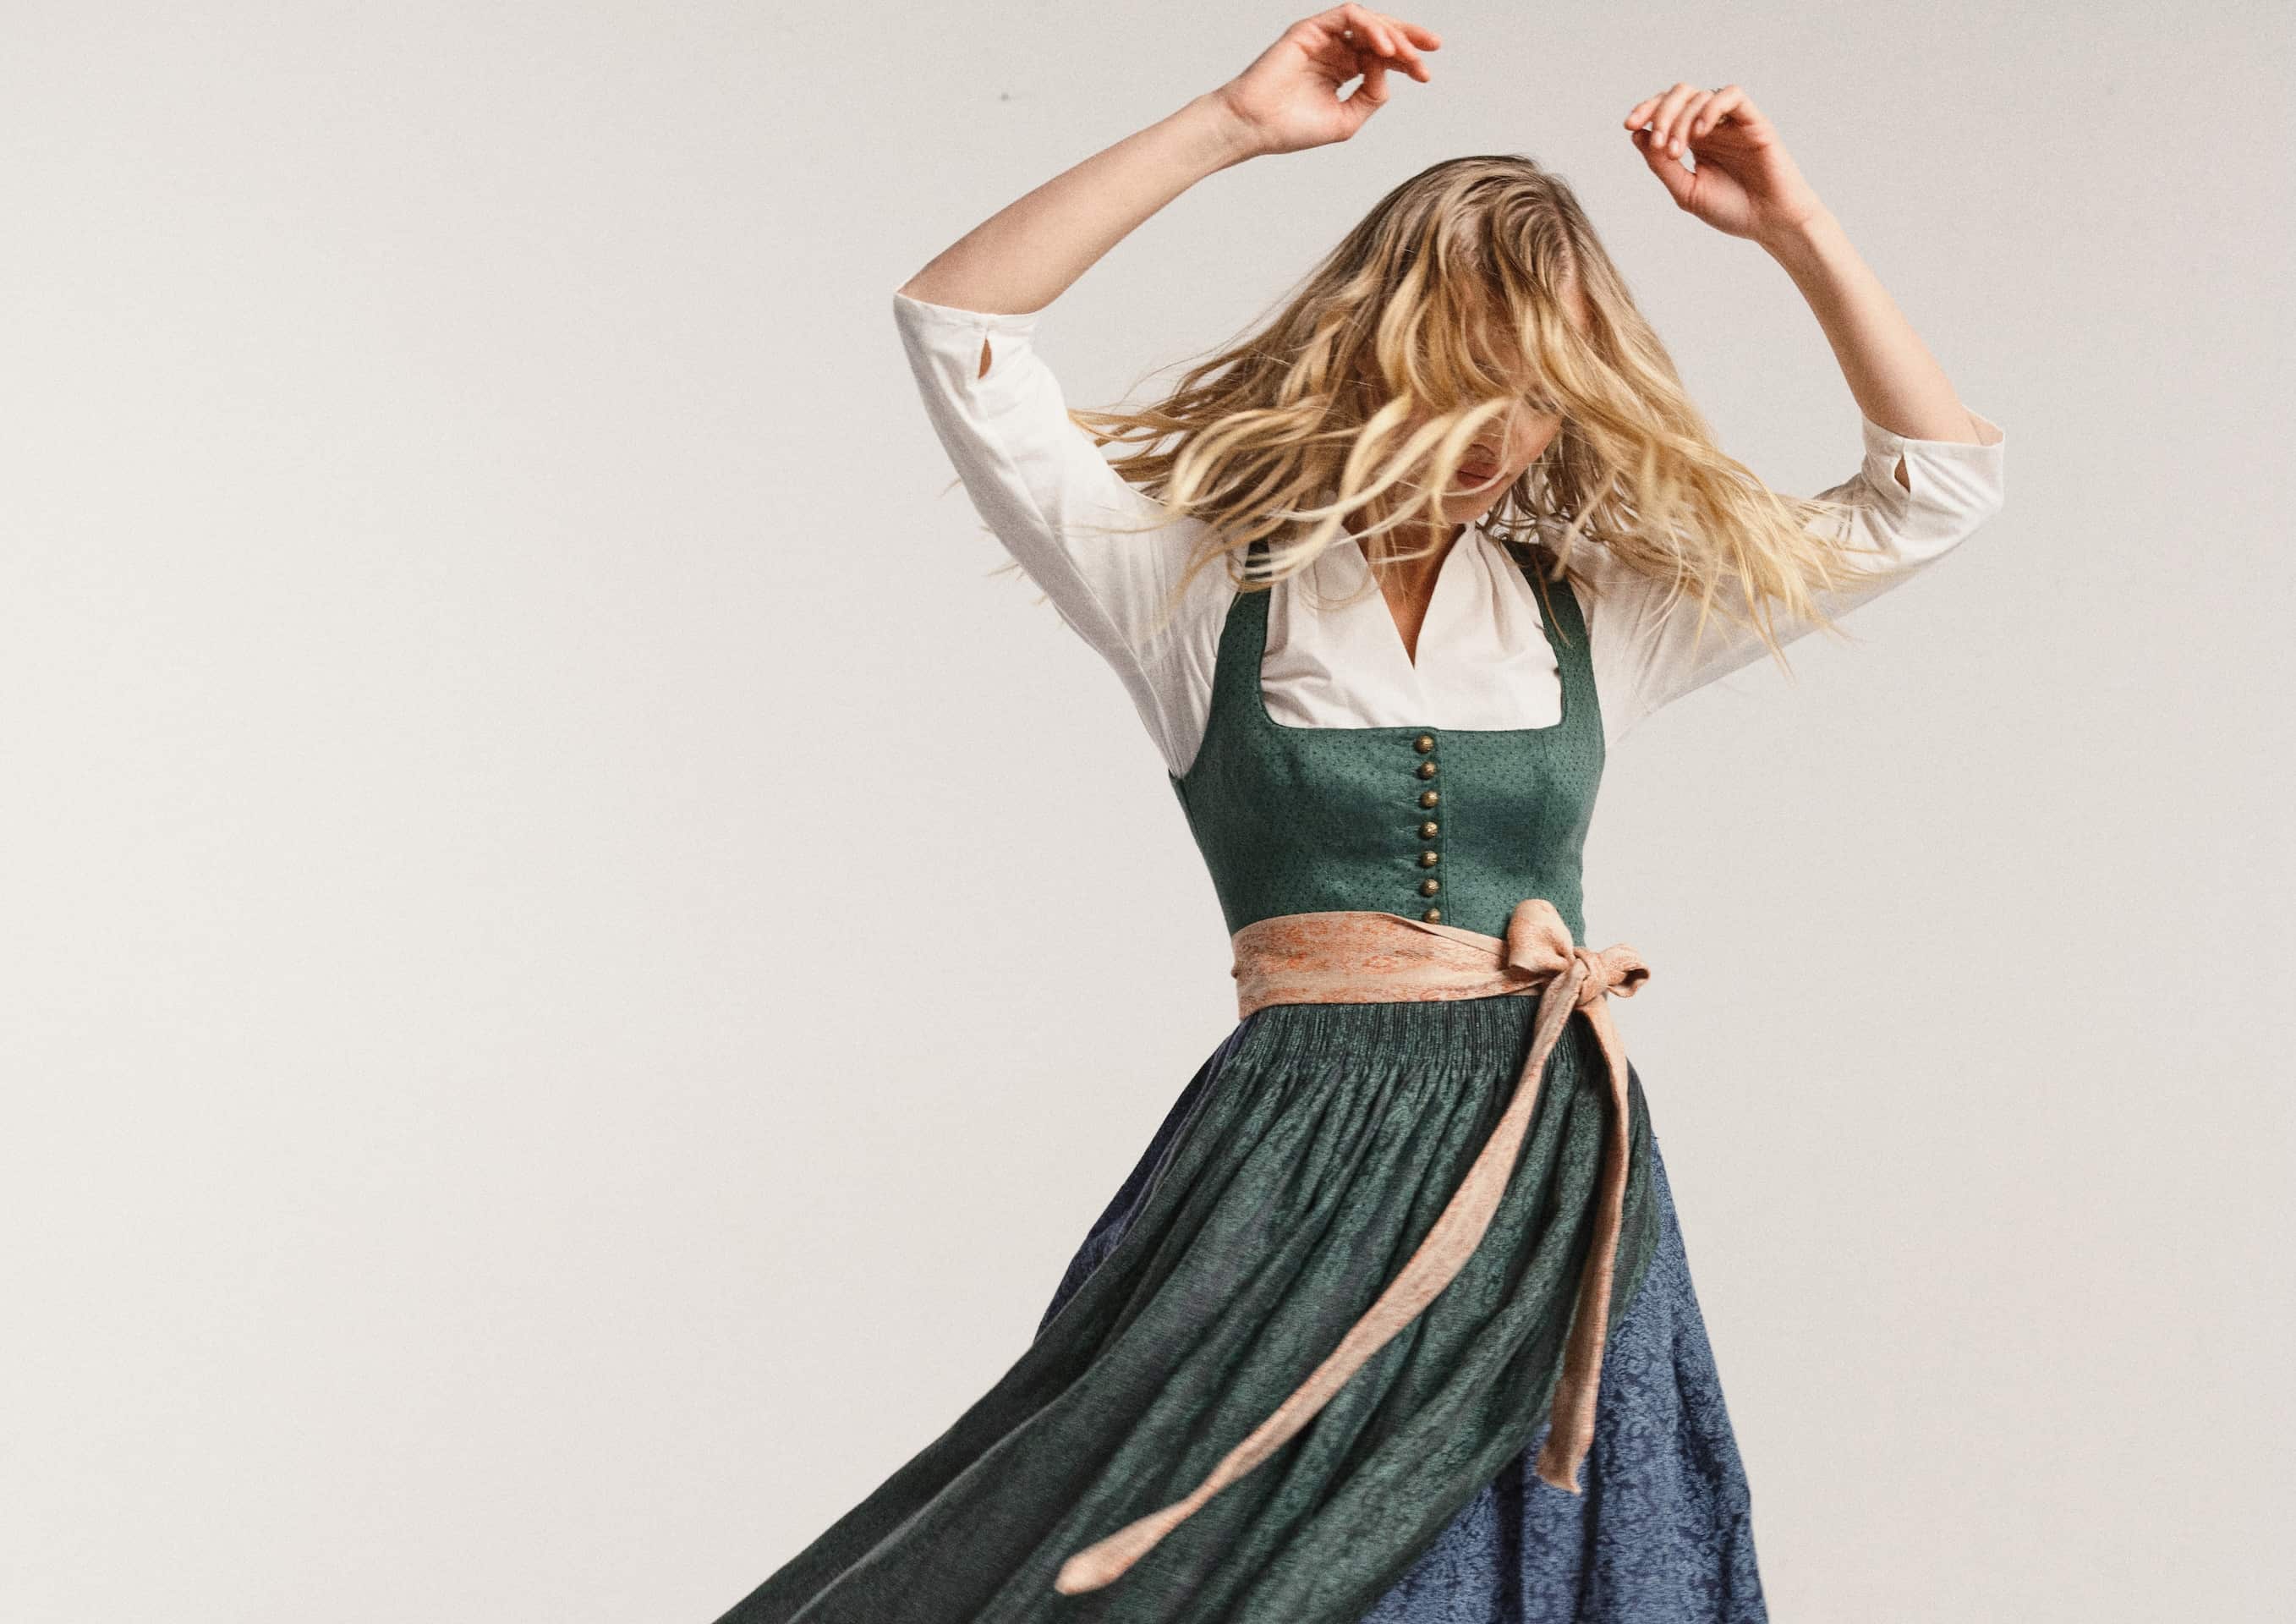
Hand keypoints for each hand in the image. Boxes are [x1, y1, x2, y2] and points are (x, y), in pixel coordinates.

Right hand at [1214, 5, 1439, 156]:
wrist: (1255, 127)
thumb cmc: (1292, 129)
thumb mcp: (1346, 120)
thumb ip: (1372, 96)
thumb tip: (1389, 70)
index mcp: (1344, 71)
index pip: (1383, 57)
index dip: (1407, 62)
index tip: (1426, 75)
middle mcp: (1336, 50)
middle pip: (1381, 35)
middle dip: (1410, 38)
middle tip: (1433, 47)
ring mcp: (1323, 38)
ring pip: (1367, 22)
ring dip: (1391, 34)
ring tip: (1404, 54)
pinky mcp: (1310, 29)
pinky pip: (1347, 16)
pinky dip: (1369, 26)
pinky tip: (1382, 47)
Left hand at [1623, 84, 1826, 245]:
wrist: (1770, 222)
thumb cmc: (1731, 210)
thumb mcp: (1687, 191)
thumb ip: (1661, 165)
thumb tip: (1637, 135)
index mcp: (1693, 140)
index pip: (1665, 110)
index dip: (1645, 111)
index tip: (1629, 126)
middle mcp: (1711, 125)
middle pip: (1680, 94)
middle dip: (1660, 112)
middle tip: (1658, 143)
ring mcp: (1732, 121)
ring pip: (1700, 95)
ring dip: (1681, 119)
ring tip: (1678, 152)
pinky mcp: (1754, 121)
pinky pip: (1732, 95)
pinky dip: (1711, 107)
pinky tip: (1700, 132)